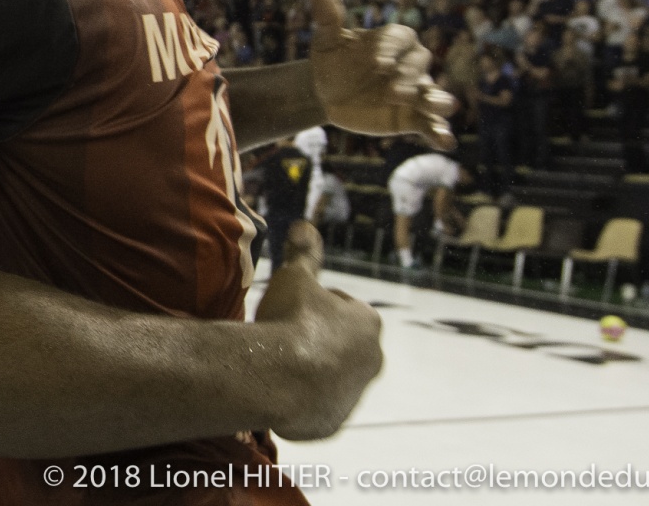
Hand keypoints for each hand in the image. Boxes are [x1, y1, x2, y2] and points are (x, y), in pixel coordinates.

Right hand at [255, 221, 383, 441]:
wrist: (281, 379)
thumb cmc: (292, 321)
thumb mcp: (295, 277)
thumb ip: (304, 254)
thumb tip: (305, 225)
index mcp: (368, 323)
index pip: (343, 307)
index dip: (315, 305)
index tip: (292, 308)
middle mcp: (371, 360)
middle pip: (341, 344)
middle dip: (317, 340)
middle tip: (283, 334)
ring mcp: (354, 396)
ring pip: (331, 377)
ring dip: (310, 370)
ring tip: (277, 362)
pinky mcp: (333, 423)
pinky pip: (315, 406)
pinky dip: (300, 399)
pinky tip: (278, 387)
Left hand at [307, 0, 457, 149]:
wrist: (327, 94)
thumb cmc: (332, 61)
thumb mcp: (327, 41)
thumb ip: (328, 17)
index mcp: (393, 40)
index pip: (399, 39)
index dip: (390, 51)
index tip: (376, 63)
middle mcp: (410, 63)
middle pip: (418, 67)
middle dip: (407, 79)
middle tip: (392, 93)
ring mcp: (414, 91)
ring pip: (433, 94)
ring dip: (438, 100)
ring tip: (440, 107)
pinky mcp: (412, 117)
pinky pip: (430, 124)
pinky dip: (441, 133)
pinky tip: (446, 143)